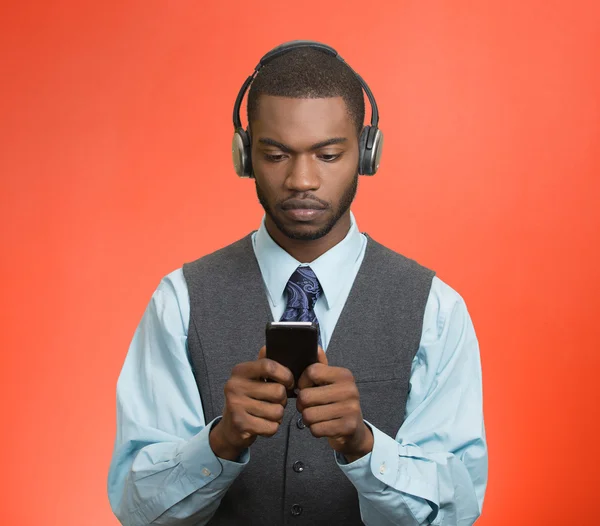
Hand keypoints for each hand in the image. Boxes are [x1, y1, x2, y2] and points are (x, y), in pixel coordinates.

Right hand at [209, 346, 293, 460]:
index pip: (268, 365)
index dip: (285, 374)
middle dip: (283, 399)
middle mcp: (235, 386)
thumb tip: (268, 346)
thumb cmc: (248, 399)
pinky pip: (271, 427)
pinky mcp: (241, 425)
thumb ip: (263, 364)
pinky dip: (272, 428)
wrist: (230, 428)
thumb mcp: (253, 379)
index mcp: (240, 371)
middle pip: (278, 391)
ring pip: (277, 411)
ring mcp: (236, 406)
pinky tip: (263, 424)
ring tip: (268, 413)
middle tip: (275, 401)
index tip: (289, 382)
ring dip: (278, 415)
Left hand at [296, 349, 372, 462]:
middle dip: (301, 404)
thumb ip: (320, 366)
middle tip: (308, 406)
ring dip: (307, 419)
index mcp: (344, 375)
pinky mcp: (348, 427)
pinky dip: (314, 430)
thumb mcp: (330, 382)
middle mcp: (350, 389)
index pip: (311, 371)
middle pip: (306, 396)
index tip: (305, 387)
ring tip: (315, 417)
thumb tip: (315, 347)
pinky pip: (316, 429)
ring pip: (308, 415)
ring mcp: (350, 409)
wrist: (354, 429)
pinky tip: (323, 426)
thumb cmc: (336, 401)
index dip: (302, 382)